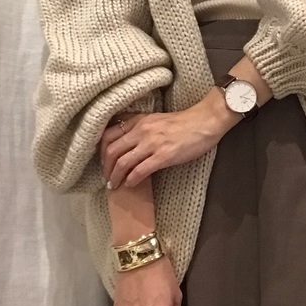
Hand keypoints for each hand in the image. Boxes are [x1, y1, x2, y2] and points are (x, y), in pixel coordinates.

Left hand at [101, 93, 236, 188]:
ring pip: (123, 162)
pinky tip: (131, 185)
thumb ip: (140, 128)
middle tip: (107, 179)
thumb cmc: (184, 122)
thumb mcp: (156, 119)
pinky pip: (140, 171)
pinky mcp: (163, 156)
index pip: (109, 135)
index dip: (101, 152)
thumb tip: (127, 142)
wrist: (204, 122)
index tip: (104, 162)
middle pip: (111, 151)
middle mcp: (141, 131)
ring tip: (115, 186)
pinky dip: (131, 180)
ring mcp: (152, 143)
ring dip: (115, 177)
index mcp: (139, 121)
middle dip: (106, 168)